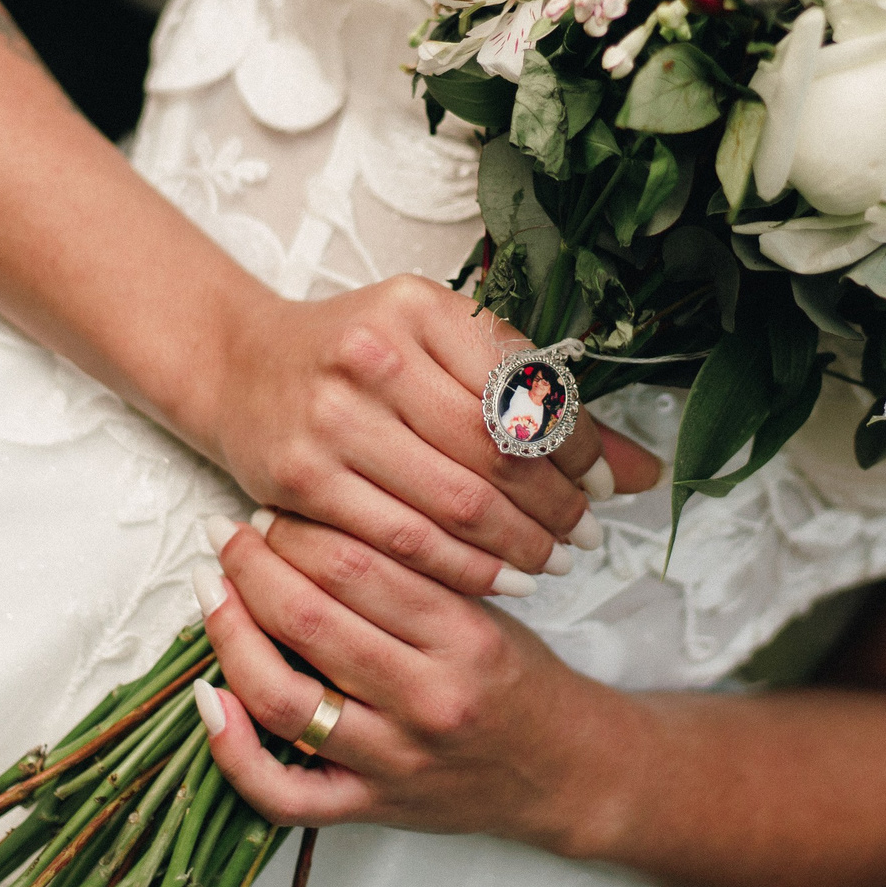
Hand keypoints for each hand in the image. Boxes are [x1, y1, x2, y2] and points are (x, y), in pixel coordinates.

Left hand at [184, 513, 635, 850]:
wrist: (565, 771)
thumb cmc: (519, 679)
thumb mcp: (489, 610)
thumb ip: (418, 571)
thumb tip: (322, 518)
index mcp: (463, 637)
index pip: (359, 566)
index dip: (298, 529)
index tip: (270, 507)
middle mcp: (427, 698)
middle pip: (312, 621)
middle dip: (253, 566)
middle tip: (226, 534)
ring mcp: (394, 761)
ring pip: (285, 699)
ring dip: (231, 635)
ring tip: (212, 591)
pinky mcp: (370, 808)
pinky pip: (284, 794)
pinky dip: (234, 752)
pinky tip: (209, 699)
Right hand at [201, 274, 658, 595]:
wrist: (240, 366)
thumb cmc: (359, 359)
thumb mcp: (445, 349)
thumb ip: (539, 400)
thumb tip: (645, 470)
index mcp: (422, 306)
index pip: (528, 391)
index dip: (580, 451)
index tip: (607, 489)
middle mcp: (375, 352)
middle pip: (498, 451)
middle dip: (556, 508)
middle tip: (588, 539)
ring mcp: (332, 416)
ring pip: (455, 503)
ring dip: (518, 547)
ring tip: (552, 565)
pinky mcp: (300, 475)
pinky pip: (401, 541)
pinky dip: (461, 571)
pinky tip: (496, 580)